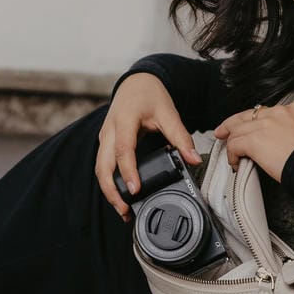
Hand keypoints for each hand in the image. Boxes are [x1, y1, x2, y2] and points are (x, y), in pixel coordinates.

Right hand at [96, 73, 202, 219]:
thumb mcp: (169, 113)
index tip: (135, 190)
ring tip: (123, 210)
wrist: (136, 83)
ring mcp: (104, 137)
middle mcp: (110, 130)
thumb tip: (193, 160)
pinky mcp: (105, 143)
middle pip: (103, 165)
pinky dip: (109, 182)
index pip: (123, 149)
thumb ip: (181, 138)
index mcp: (125, 119)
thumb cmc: (150, 95)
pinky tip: (121, 196)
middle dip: (111, 190)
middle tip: (125, 210)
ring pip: (100, 168)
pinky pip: (103, 165)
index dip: (128, 171)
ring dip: (109, 190)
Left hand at [212, 100, 293, 183]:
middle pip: (250, 115)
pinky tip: (235, 162)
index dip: (258, 120)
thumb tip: (292, 140)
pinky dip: (232, 154)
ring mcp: (266, 124)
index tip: (255, 127)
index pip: (270, 111)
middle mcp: (280, 112)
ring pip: (239, 129)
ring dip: (232, 141)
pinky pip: (235, 144)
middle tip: (225, 130)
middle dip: (235, 123)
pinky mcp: (254, 139)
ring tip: (230, 151)